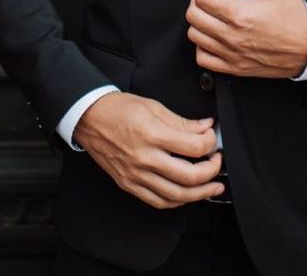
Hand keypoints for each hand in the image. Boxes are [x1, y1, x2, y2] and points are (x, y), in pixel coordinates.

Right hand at [72, 91, 224, 208]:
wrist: (89, 118)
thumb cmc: (118, 109)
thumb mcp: (153, 106)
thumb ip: (181, 121)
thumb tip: (204, 127)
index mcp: (152, 134)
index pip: (194, 147)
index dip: (210, 143)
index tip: (212, 139)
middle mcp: (144, 158)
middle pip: (189, 176)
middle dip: (211, 171)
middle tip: (217, 163)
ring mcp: (136, 175)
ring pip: (176, 195)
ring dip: (200, 193)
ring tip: (212, 187)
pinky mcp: (129, 184)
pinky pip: (158, 201)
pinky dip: (177, 201)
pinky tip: (186, 195)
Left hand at [185, 0, 306, 77]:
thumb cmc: (295, 18)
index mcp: (240, 14)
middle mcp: (231, 36)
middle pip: (193, 15)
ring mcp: (231, 54)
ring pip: (194, 36)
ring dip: (199, 20)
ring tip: (213, 13)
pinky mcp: (234, 68)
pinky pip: (203, 59)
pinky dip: (202, 45)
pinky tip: (213, 35)